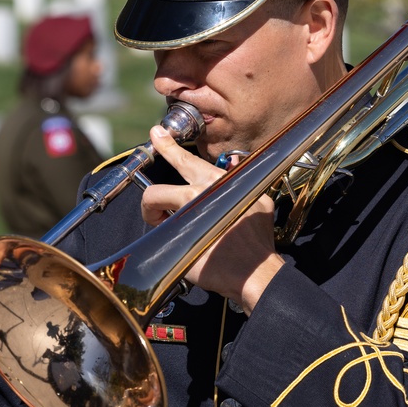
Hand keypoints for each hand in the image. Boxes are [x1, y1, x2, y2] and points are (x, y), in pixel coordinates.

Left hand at [140, 125, 283, 311]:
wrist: (257, 271)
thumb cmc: (257, 239)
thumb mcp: (257, 199)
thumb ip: (241, 181)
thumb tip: (231, 167)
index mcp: (216, 182)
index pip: (185, 160)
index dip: (167, 146)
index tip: (156, 134)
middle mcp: (199, 194)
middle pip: (156, 192)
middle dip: (150, 202)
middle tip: (152, 207)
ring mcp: (187, 218)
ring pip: (157, 216)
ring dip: (161, 224)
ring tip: (176, 234)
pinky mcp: (180, 241)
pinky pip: (163, 238)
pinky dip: (171, 243)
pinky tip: (187, 249)